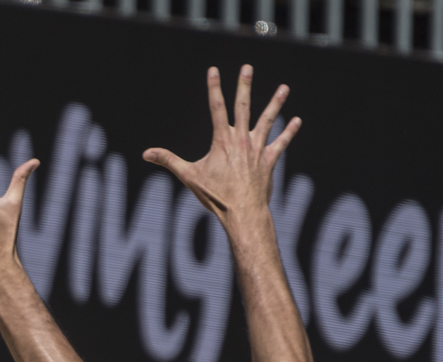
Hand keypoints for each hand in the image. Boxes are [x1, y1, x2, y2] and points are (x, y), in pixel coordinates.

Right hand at [143, 66, 298, 230]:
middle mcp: (241, 139)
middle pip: (243, 107)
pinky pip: (281, 143)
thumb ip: (168, 161)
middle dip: (244, 86)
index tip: (213, 70)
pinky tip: (296, 121)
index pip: (216, 107)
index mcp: (222, 140)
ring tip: (284, 88)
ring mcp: (257, 149)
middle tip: (247, 68)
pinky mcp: (269, 160)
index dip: (214, 88)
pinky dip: (289, 132)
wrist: (242, 211)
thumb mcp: (189, 177)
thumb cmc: (215, 195)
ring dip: (276, 103)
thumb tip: (146, 154)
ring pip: (268, 120)